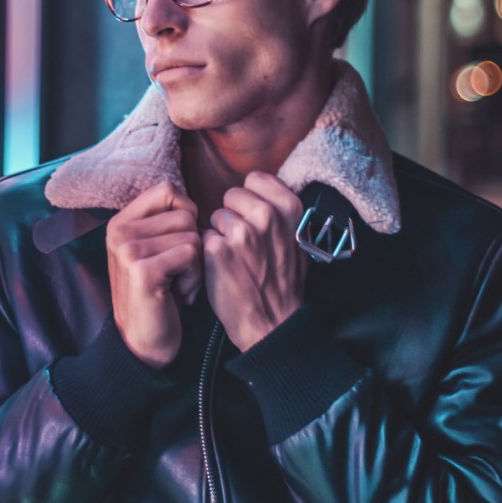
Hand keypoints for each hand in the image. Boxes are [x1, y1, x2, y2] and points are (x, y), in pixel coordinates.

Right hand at [106, 182, 201, 367]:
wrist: (142, 344)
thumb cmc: (159, 294)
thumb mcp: (154, 250)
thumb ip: (164, 222)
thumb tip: (193, 201)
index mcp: (121, 221)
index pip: (167, 190)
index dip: (187, 212)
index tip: (181, 242)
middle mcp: (119, 231)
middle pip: (185, 214)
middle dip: (194, 245)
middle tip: (178, 273)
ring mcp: (128, 249)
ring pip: (192, 236)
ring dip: (196, 265)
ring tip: (178, 284)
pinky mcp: (142, 270)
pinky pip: (191, 255)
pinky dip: (194, 278)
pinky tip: (180, 295)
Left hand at [202, 172, 305, 350]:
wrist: (273, 323)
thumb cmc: (283, 283)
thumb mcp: (297, 240)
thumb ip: (281, 212)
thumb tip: (262, 189)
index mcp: (290, 208)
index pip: (255, 178)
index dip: (250, 198)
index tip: (253, 217)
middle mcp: (267, 215)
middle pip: (232, 195)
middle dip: (232, 215)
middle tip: (244, 243)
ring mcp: (241, 231)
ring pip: (215, 216)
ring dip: (220, 234)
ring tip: (235, 258)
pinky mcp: (217, 249)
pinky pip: (204, 237)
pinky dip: (209, 252)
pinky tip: (222, 268)